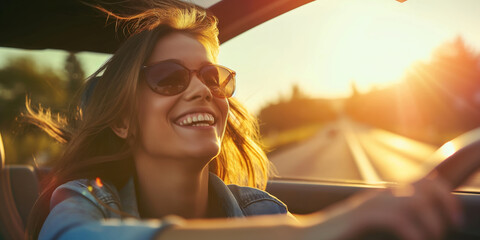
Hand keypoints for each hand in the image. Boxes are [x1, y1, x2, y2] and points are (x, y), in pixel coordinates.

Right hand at [341, 177, 462, 239]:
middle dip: (445, 206)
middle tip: (446, 229)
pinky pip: (395, 218)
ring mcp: (370, 204)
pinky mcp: (360, 217)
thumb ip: (392, 218)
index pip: (426, 183)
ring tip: (429, 239)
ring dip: (430, 223)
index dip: (446, 197)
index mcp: (386, 194)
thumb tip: (419, 224)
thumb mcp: (370, 224)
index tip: (454, 220)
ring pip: (414, 202)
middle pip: (426, 187)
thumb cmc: (340, 235)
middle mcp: (381, 194)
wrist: (307, 235)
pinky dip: (412, 232)